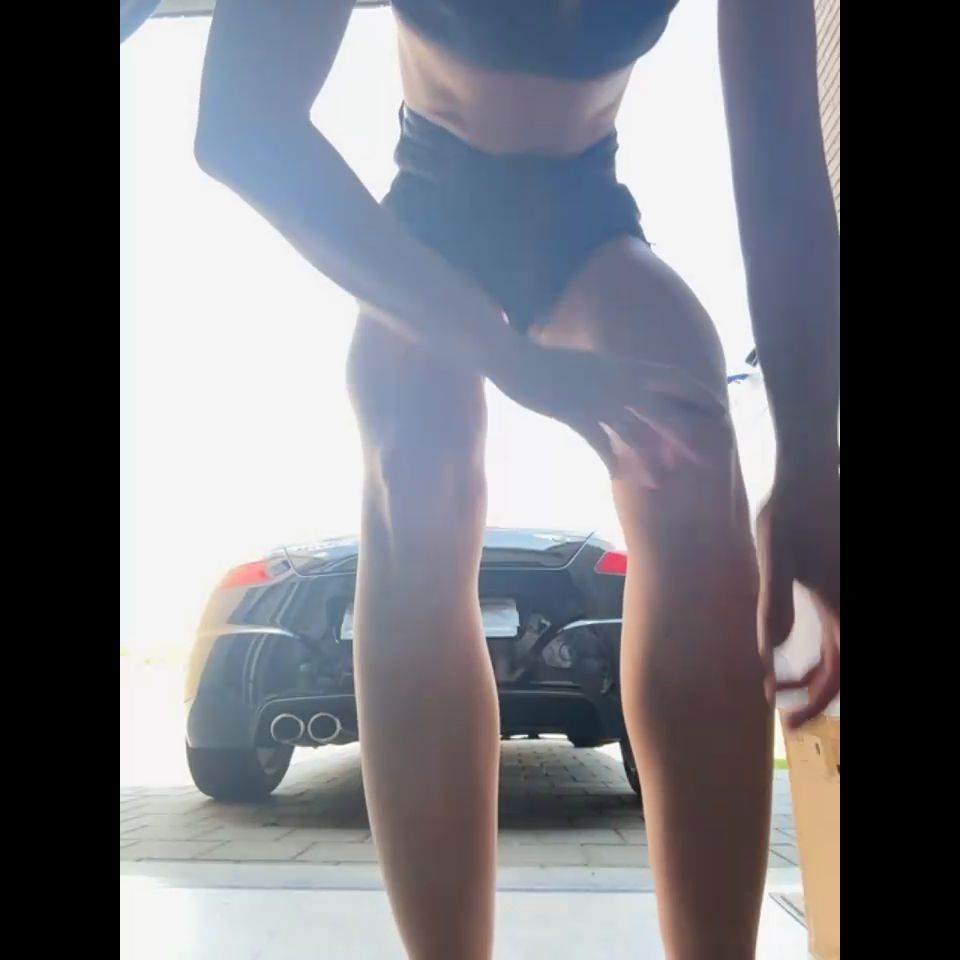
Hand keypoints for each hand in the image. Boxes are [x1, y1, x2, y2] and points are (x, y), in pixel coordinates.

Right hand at [491, 341, 727, 485]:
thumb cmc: (549, 362)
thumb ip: (612, 375)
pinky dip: (610, 460)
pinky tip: (617, 476)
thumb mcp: (590, 364)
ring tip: (660, 482)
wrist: (513, 356)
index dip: (699, 393)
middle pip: (661, 409)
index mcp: (624, 365)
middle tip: (706, 459)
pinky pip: (598, 440)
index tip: (720, 411)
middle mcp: (616, 380)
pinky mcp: (572, 411)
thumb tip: (630, 383)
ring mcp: (595, 396)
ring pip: (632, 431)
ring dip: (648, 458)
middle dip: (685, 435)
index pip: (674, 377)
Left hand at [757, 463, 839, 728]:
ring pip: (840, 654)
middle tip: (785, 717)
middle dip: (816, 697)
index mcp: (842, 609)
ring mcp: (845, 599)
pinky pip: (835, 633)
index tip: (790, 721)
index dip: (816, 704)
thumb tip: (766, 656)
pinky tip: (780, 649)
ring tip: (779, 686)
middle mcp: (849, 609)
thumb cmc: (790, 513)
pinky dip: (818, 651)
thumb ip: (772, 606)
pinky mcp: (837, 588)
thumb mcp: (775, 560)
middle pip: (843, 671)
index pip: (839, 676)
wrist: (810, 473)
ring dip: (816, 676)